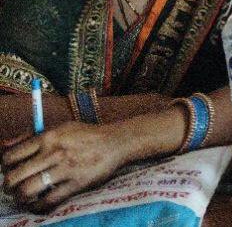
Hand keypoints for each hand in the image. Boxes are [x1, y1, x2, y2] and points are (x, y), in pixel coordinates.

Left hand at [1, 122, 128, 210]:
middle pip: (15, 177)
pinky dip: (38, 206)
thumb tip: (4, 145)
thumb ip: (31, 137)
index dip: (4, 167)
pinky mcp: (77, 183)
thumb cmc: (86, 135)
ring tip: (24, 197)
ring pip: (28, 190)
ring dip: (21, 198)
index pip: (11, 156)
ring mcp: (65, 169)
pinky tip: (39, 204)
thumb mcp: (60, 128)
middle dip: (8, 187)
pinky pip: (49, 201)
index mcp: (47, 137)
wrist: (116, 142)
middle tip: (12, 188)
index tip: (9, 171)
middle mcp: (53, 152)